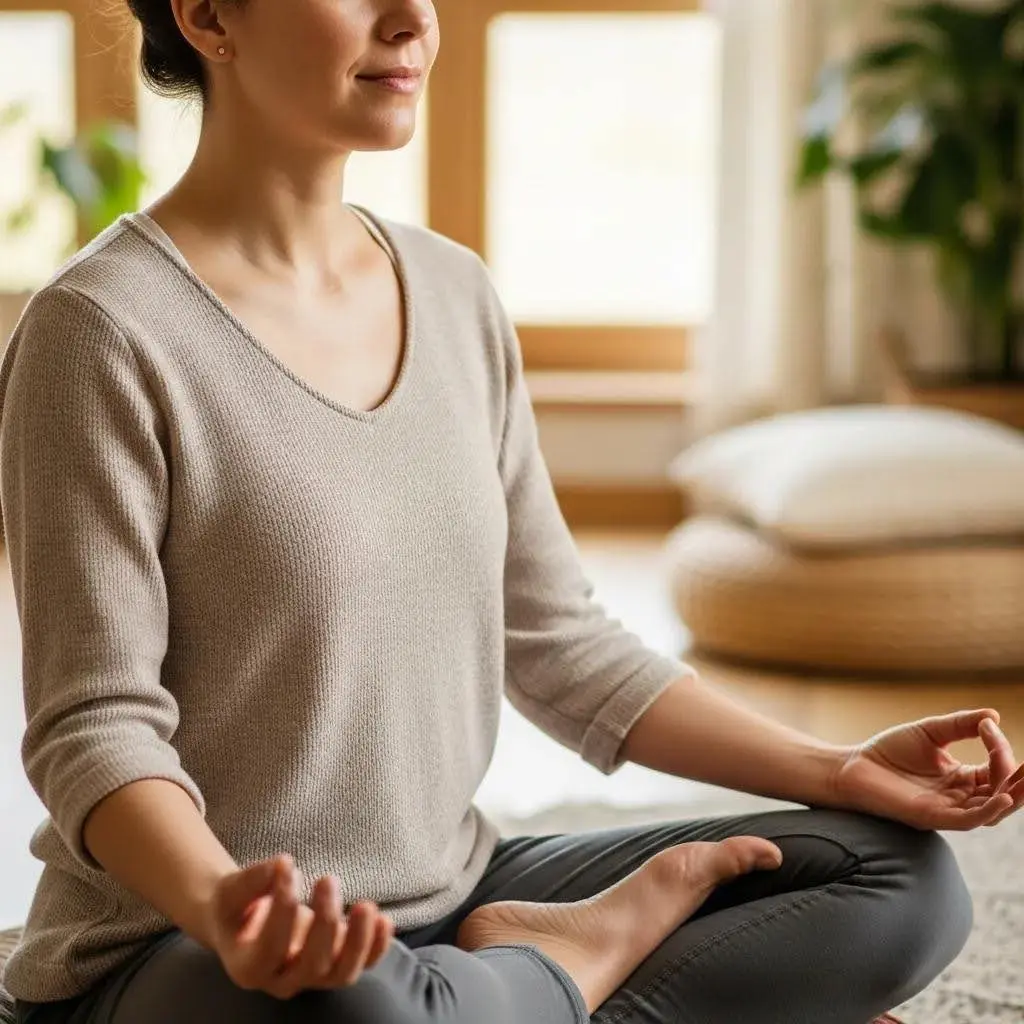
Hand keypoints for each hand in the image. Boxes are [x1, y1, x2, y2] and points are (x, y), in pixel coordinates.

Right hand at [206, 854, 394, 998]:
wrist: (246, 922)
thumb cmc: (237, 906)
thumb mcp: (232, 892)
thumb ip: (251, 881)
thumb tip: (282, 864)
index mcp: (248, 967)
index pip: (270, 948)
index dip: (282, 909)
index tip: (288, 868)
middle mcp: (281, 980)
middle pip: (311, 965)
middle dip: (324, 922)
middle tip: (327, 879)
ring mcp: (311, 977)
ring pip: (341, 974)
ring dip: (358, 941)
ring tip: (365, 905)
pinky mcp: (335, 965)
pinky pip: (361, 965)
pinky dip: (376, 947)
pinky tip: (385, 920)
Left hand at [830, 708, 1023, 830]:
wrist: (852, 765)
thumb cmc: (888, 751)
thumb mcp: (930, 732)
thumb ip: (960, 724)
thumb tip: (994, 715)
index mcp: (963, 779)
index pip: (997, 770)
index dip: (1000, 749)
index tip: (987, 725)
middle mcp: (960, 798)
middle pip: (1003, 794)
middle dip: (1020, 781)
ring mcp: (947, 809)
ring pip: (992, 810)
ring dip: (1013, 795)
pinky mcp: (931, 817)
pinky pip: (968, 820)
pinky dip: (988, 810)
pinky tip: (1002, 797)